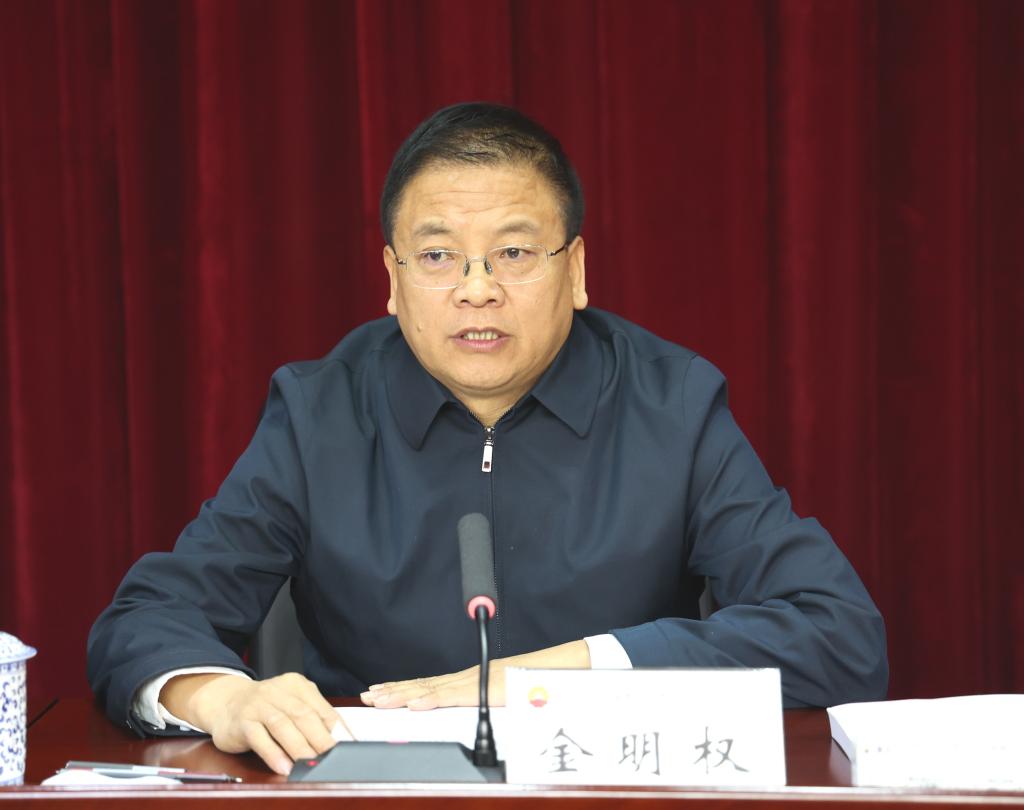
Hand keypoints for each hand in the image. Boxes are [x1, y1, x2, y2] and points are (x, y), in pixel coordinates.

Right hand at [160, 672, 349, 774]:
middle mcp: (279, 692)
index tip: (348, 747)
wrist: (226, 700)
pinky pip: (260, 739)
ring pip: (283, 726)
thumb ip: (312, 718)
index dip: (338, 729)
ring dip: (298, 747)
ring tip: (310, 764)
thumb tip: (336, 741)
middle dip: (320, 739)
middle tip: (332, 758)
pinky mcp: (243, 722)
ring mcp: (259, 705)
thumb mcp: (291, 704)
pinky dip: (274, 754)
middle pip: (304, 716)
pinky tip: (283, 767)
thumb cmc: (266, 706)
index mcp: (298, 686)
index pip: (322, 709)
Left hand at [359, 640, 590, 709]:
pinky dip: (431, 699)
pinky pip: (452, 696)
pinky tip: (413, 704)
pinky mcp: (482, 688)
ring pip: (430, 689)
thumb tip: (470, 712)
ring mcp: (472, 681)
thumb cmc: (531, 683)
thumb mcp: (500, 696)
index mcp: (466, 680)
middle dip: (394, 690)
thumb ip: (482, 702)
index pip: (428, 684)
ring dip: (403, 694)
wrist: (554, 670)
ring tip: (379, 699)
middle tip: (368, 695)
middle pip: (423, 685)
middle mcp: (465, 678)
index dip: (403, 687)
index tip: (381, 690)